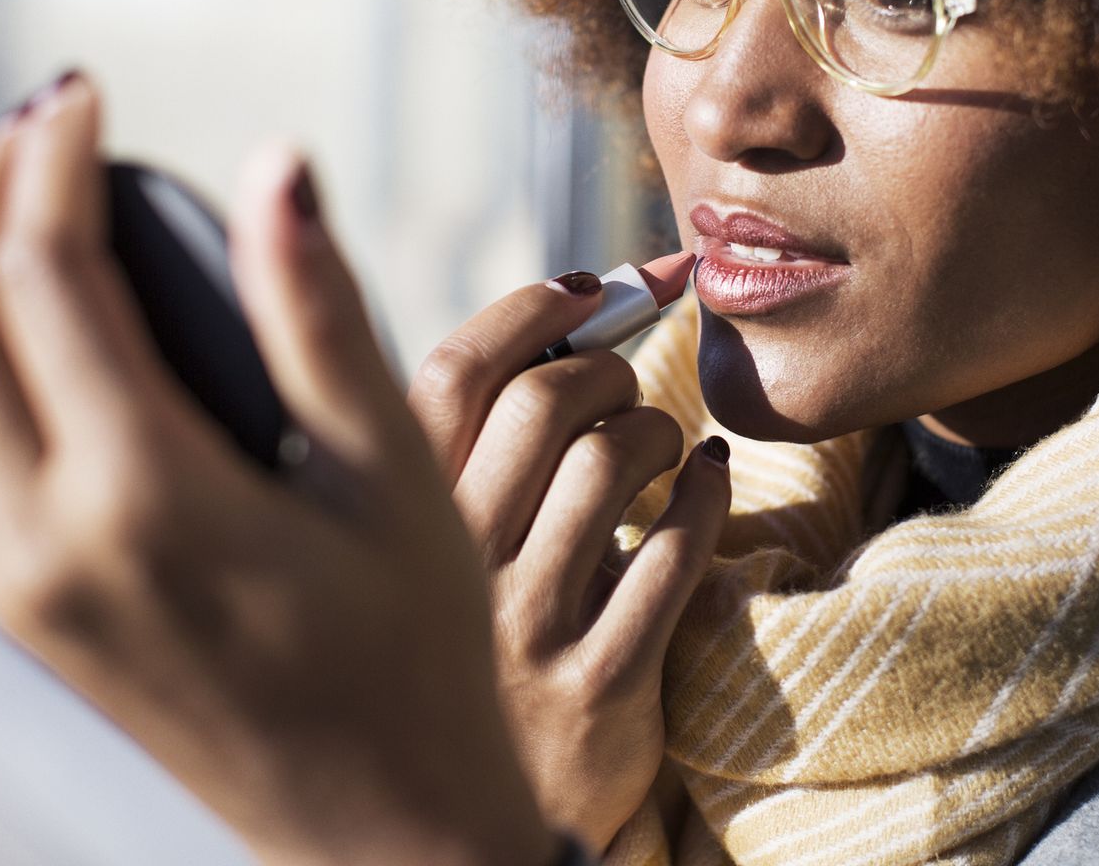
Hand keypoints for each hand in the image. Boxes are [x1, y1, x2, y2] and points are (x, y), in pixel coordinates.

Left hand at [0, 71, 557, 865]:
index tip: (89, 89)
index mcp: (145, 498)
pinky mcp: (25, 610)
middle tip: (52, 119)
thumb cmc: (415, 652)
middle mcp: (48, 543)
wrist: (377, 826)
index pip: (44, 279)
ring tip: (37, 195)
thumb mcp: (394, 474)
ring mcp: (21, 585)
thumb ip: (322, 310)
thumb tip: (277, 163)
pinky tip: (40, 313)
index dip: (56, 163)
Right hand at [408, 279, 732, 853]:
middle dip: (607, 364)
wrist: (473, 826)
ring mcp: (521, 630)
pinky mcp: (596, 684)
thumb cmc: (477, 644)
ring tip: (663, 443)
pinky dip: (705, 498)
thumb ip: (478, 443)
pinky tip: (706, 484)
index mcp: (392, 519)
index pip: (452, 370)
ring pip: (609, 464)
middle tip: (628, 378)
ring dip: (657, 429)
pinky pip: (674, 554)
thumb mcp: (443, 544)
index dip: (530, 307)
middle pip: (542, 401)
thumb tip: (582, 297)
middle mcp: (447, 569)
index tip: (591, 286)